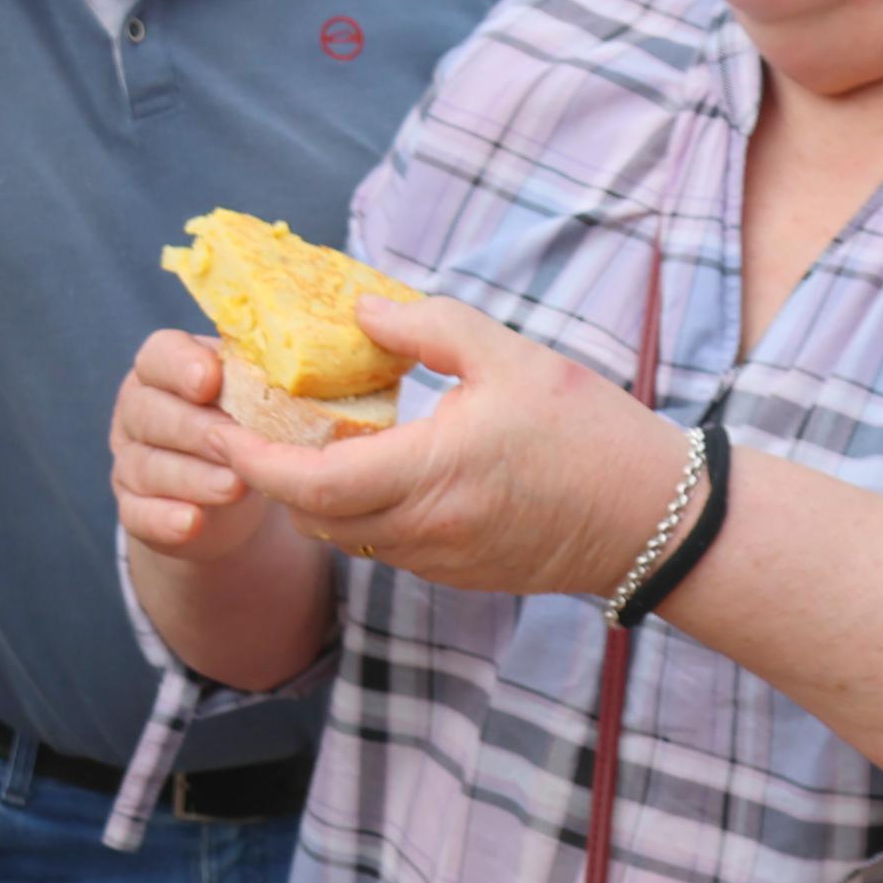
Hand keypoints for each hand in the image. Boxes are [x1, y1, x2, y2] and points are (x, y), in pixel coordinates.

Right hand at [111, 329, 279, 564]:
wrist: (236, 489)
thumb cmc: (251, 425)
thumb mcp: (258, 397)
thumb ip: (263, 380)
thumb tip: (304, 373)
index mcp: (166, 369)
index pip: (159, 356)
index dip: (180, 367)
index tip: (211, 382)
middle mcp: (140, 410)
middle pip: (150, 413)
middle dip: (196, 431)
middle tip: (239, 447)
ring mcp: (130, 460)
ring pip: (146, 466)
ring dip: (191, 478)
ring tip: (234, 488)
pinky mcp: (133, 507)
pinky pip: (136, 514)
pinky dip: (163, 519)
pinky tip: (191, 523)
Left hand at [216, 292, 691, 596]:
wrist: (658, 520)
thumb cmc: (590, 431)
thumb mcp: (511, 356)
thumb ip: (427, 327)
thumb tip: (359, 309)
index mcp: (432, 472)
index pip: (312, 483)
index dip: (257, 460)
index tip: (224, 428)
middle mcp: (425, 528)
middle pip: (312, 517)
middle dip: (272, 476)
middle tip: (246, 429)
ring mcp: (438, 559)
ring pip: (344, 537)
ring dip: (312, 497)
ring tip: (298, 443)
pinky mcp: (455, 574)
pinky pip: (382, 547)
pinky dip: (355, 513)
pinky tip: (361, 470)